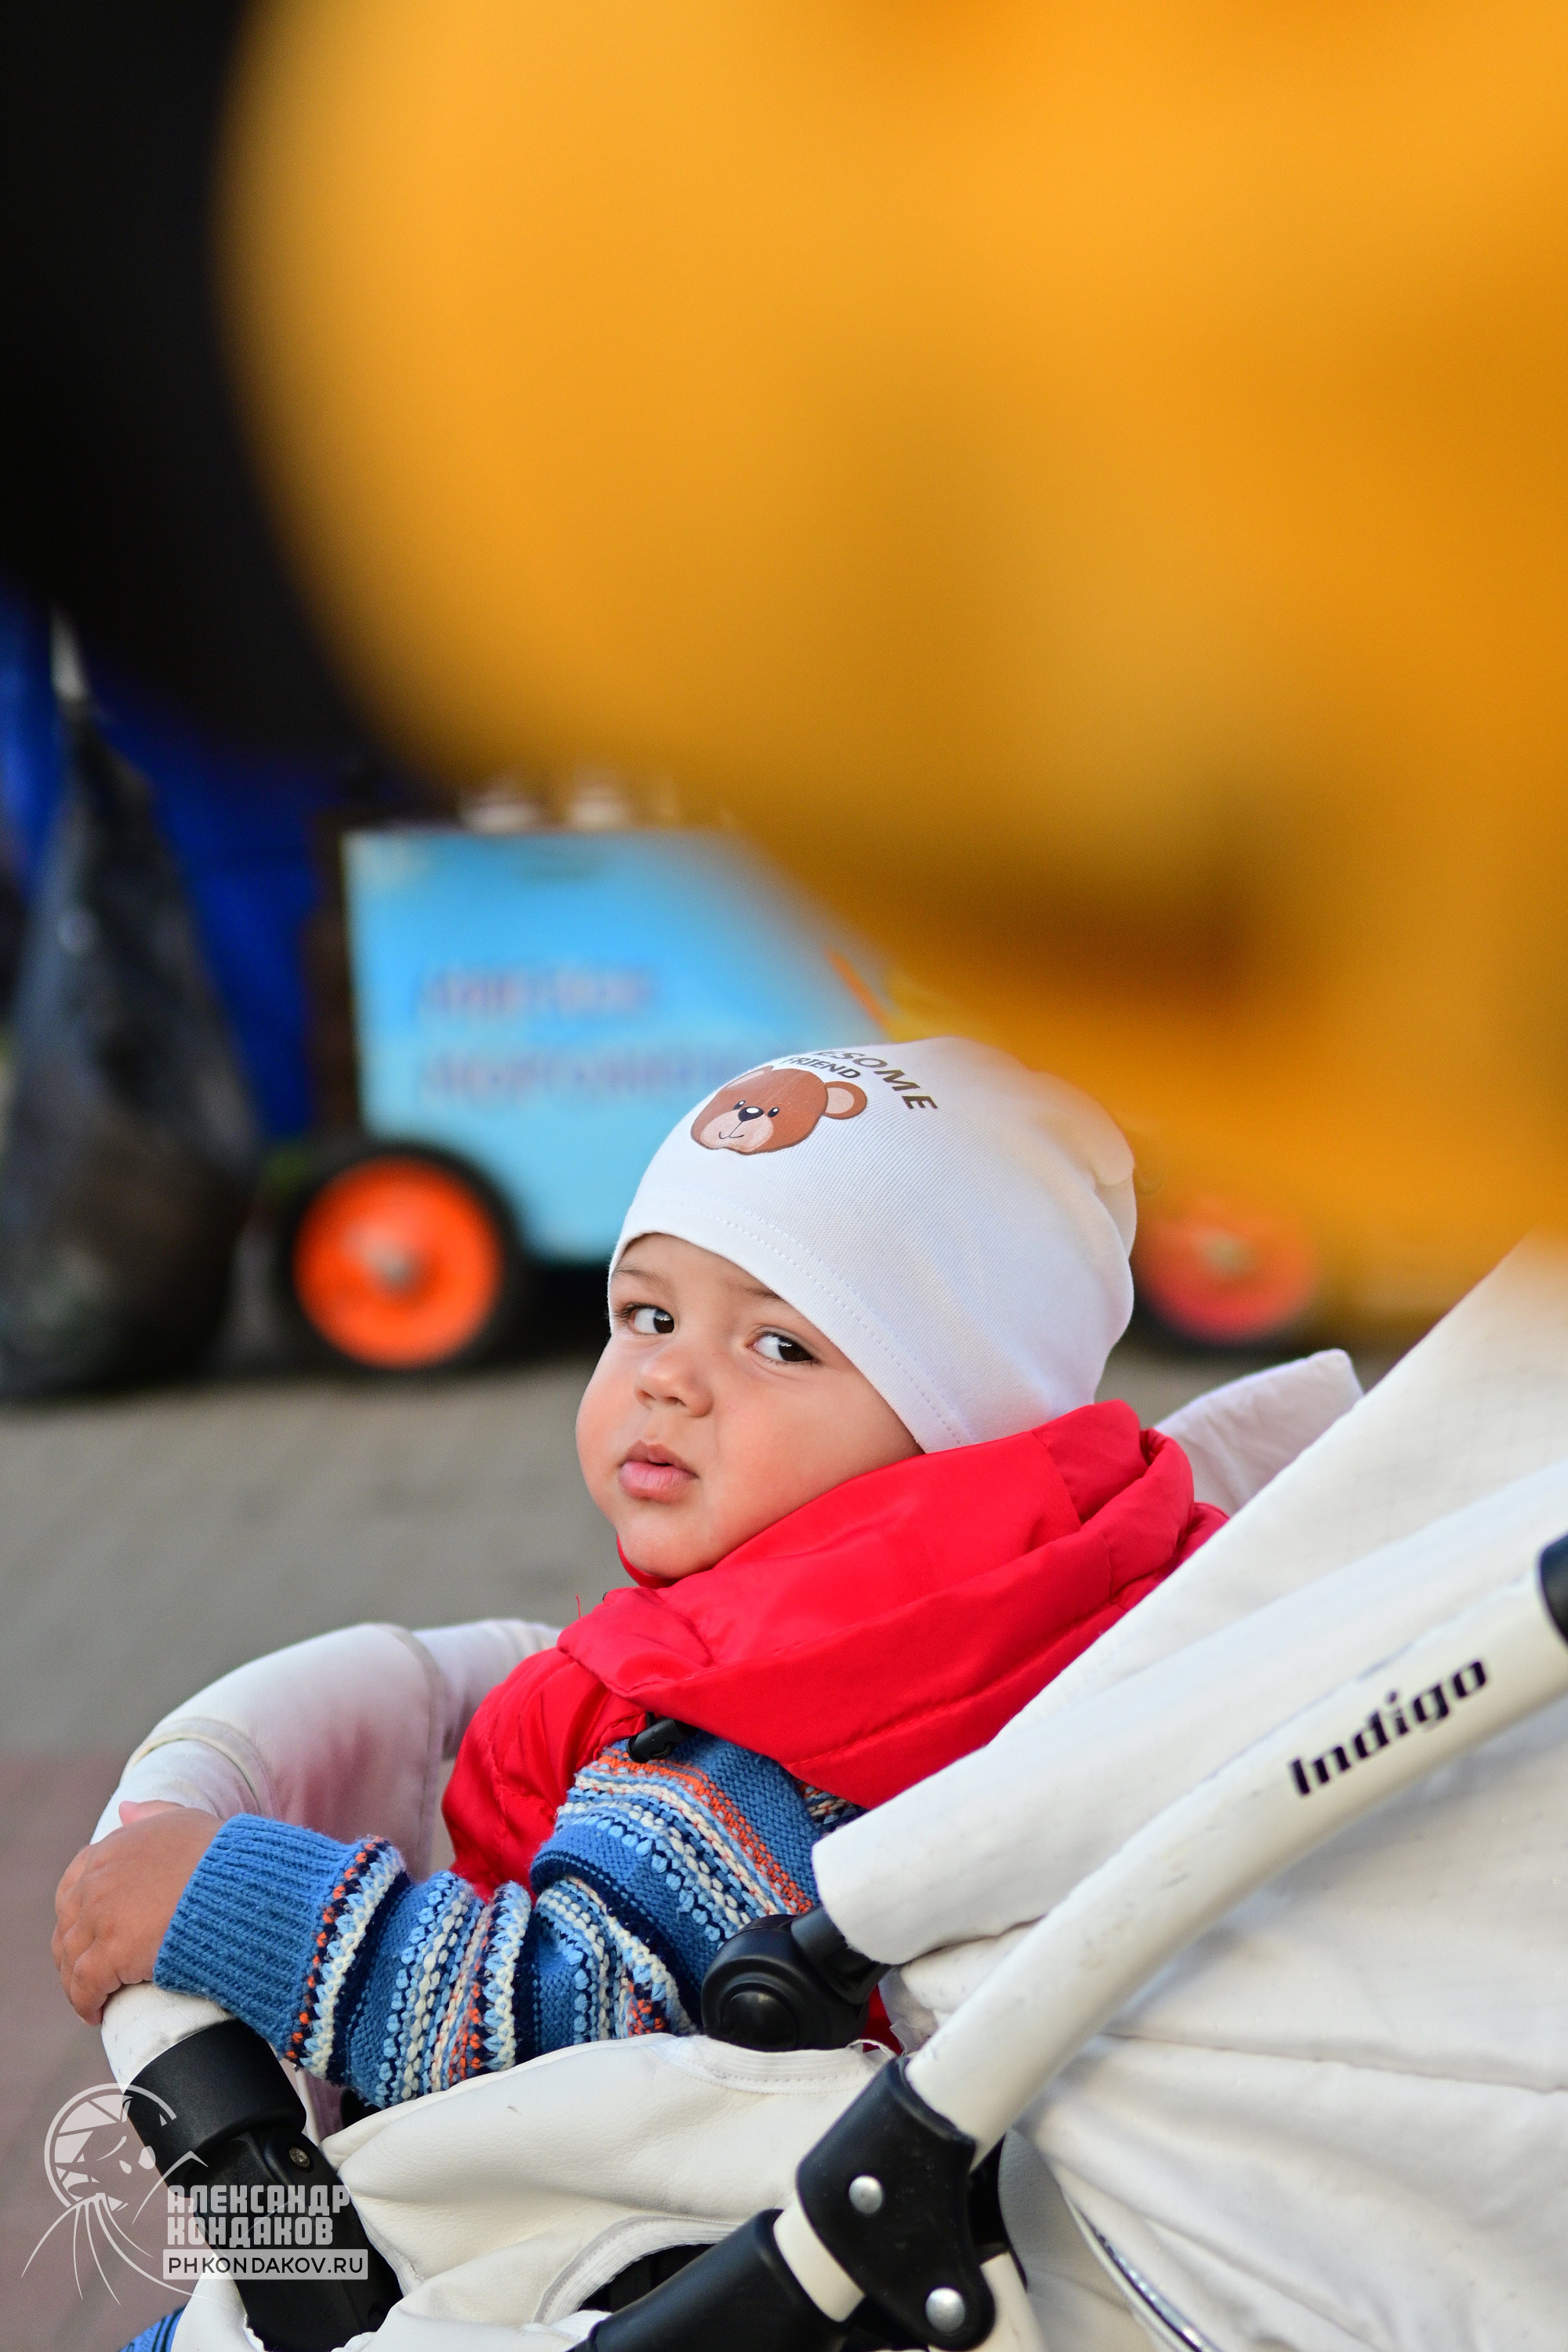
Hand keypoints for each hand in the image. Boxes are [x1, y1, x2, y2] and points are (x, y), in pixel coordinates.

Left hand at [53, 1801, 220, 2024]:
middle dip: (73, 1954)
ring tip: (92, 2000)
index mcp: (111, 1849)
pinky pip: (84, 1986)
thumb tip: (124, 1810)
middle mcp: (98, 1881)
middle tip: (87, 1975)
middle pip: (68, 1927)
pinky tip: (96, 2015)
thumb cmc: (223, 1857)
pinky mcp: (111, 1953)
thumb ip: (152, 1815)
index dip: (77, 1916)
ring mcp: (101, 1917)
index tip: (88, 1936)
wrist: (241, 1887)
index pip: (73, 1887)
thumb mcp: (185, 1822)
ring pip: (72, 1960)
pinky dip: (84, 2003)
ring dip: (77, 1984)